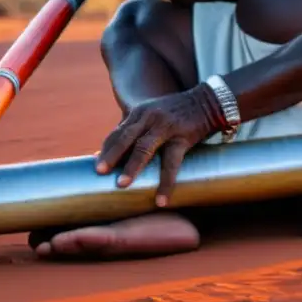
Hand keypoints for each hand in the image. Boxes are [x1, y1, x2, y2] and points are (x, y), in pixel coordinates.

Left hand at [95, 84, 225, 206]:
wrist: (207, 102)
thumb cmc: (175, 112)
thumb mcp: (152, 115)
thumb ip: (135, 131)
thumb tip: (110, 152)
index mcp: (139, 113)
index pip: (118, 132)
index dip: (106, 149)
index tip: (94, 166)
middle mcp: (149, 117)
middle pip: (125, 137)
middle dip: (111, 155)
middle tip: (99, 172)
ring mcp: (165, 127)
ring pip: (144, 148)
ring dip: (132, 166)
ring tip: (122, 184)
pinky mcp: (182, 137)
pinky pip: (172, 162)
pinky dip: (165, 182)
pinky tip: (161, 199)